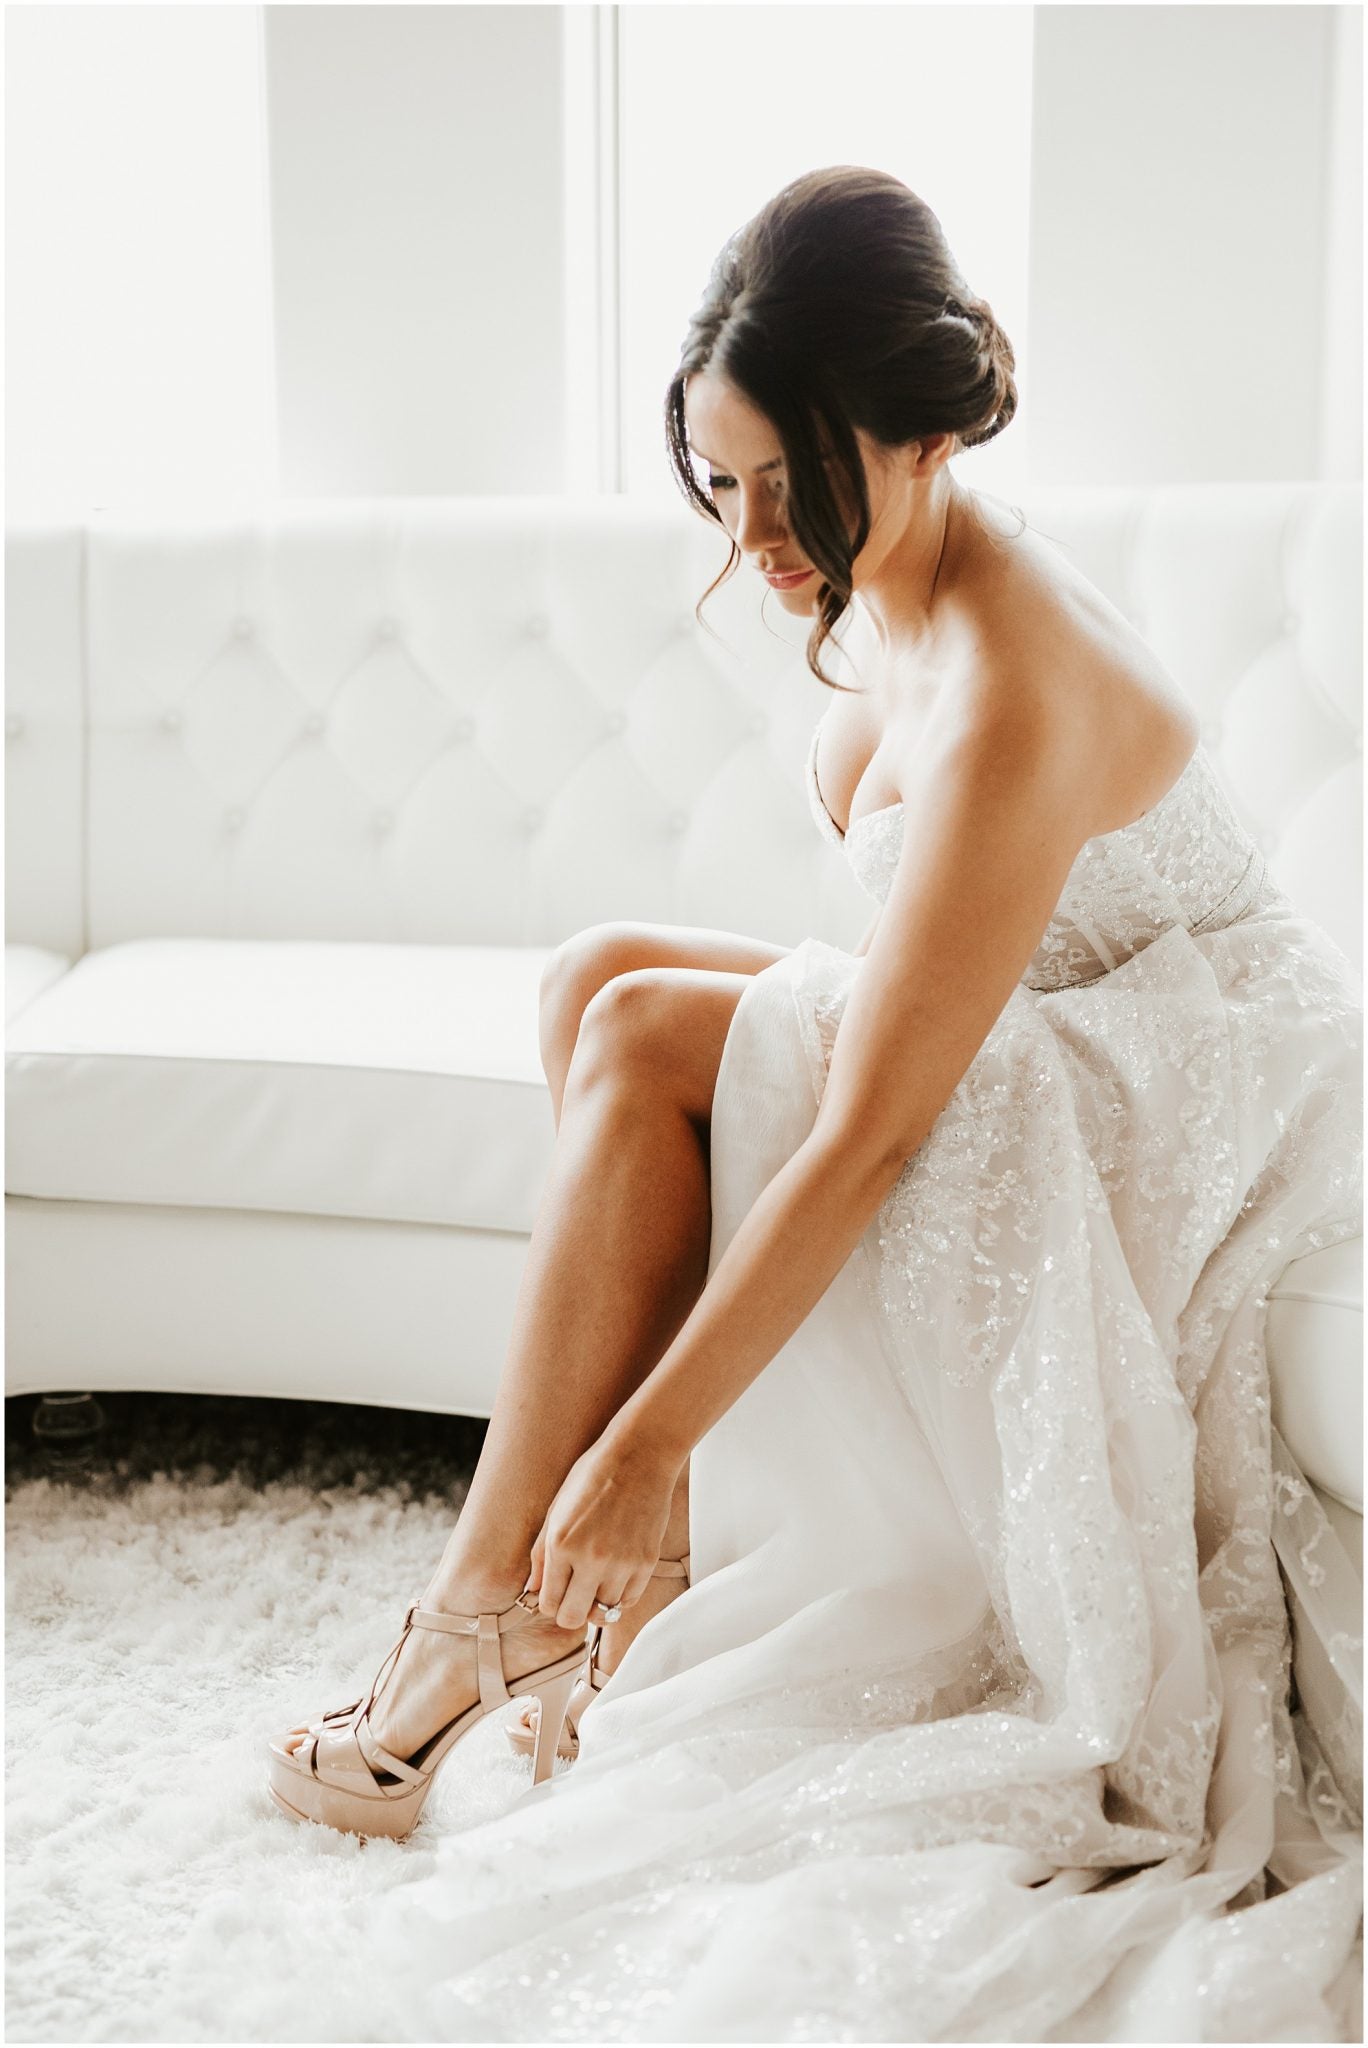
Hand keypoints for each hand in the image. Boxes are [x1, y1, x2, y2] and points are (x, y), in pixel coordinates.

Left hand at [525, 1429, 680, 1632]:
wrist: (640, 1455)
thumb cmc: (595, 1474)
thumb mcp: (556, 1508)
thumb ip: (541, 1554)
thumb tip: (533, 1588)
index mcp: (561, 1544)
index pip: (549, 1603)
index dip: (550, 1602)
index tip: (556, 1592)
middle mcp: (590, 1559)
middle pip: (573, 1618)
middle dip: (570, 1611)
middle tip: (573, 1596)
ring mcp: (621, 1563)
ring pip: (604, 1613)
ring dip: (597, 1602)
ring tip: (597, 1581)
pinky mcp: (646, 1562)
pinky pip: (629, 1600)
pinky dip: (620, 1595)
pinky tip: (615, 1576)